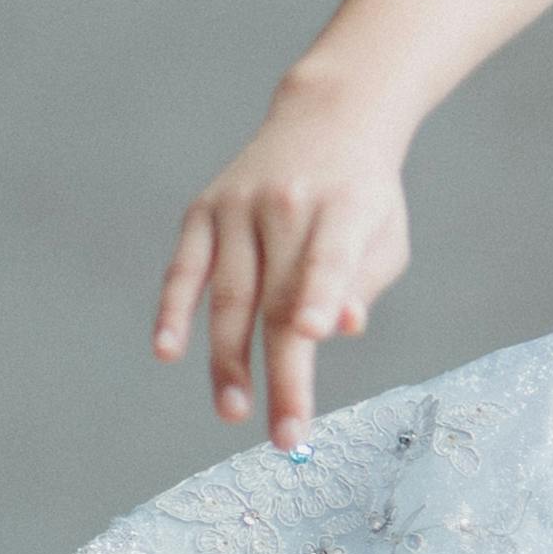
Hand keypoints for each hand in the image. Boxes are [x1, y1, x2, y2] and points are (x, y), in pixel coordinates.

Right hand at [151, 93, 415, 454]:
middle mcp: (286, 203)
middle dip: (282, 372)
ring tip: (235, 411)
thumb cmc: (363, 196)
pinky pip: (185, 269)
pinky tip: (167, 351)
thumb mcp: (385, 232)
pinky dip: (173, 310)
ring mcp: (239, 205)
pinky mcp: (203, 210)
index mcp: (344, 205)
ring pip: (230, 294)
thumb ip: (362, 280)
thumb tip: (338, 328)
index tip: (312, 335)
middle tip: (285, 435)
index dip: (319, 293)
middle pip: (278, 299)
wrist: (326, 118)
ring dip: (229, 360)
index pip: (330, 256)